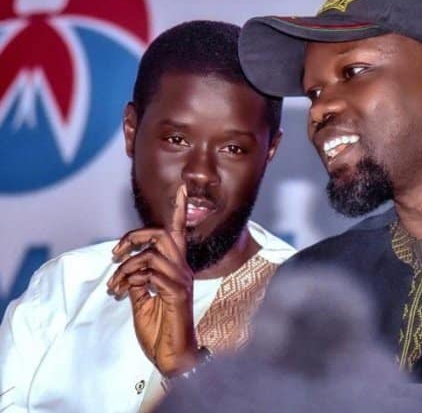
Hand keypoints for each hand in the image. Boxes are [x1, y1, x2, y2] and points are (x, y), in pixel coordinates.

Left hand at [107, 185, 199, 375]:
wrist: (171, 354)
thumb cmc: (159, 329)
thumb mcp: (142, 299)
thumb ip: (138, 279)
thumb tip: (127, 269)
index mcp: (175, 269)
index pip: (178, 233)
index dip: (180, 210)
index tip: (183, 189)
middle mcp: (182, 270)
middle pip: (162, 235)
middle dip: (134, 236)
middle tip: (115, 253)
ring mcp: (181, 280)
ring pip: (152, 253)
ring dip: (126, 267)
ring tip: (115, 285)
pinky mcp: (176, 291)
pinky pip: (150, 272)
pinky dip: (131, 279)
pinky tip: (125, 293)